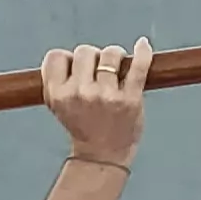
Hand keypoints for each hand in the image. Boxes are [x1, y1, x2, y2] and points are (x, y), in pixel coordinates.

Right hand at [41, 38, 152, 167]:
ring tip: (116, 68)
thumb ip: (57, 79)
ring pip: (110, 55)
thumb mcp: (57, 105)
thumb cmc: (82, 125)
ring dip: (115, 56)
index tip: (78, 70)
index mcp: (58, 94)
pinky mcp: (130, 99)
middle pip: (85, 51)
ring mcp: (106, 95)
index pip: (57, 56)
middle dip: (93, 57)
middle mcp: (80, 93)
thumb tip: (71, 54)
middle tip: (99, 72)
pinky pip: (138, 67)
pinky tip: (143, 44)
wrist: (103, 154)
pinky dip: (143, 53)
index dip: (69, 59)